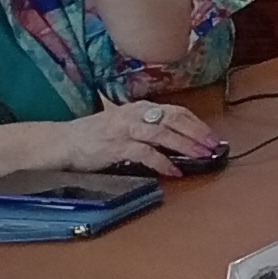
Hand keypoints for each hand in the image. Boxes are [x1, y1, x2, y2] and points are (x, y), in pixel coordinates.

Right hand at [50, 101, 221, 174]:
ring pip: (163, 133)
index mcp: (140, 108)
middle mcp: (135, 114)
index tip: (213, 136)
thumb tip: (179, 140)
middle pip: (174, 119)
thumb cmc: (95, 135)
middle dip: (198, 132)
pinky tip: (174, 171)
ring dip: (186, 145)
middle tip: (215, 145)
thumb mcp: (125, 124)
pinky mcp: (116, 146)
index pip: (176, 111)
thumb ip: (149, 128)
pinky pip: (145, 153)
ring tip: (202, 156)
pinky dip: (162, 162)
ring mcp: (125, 129)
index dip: (197, 123)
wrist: (62, 141)